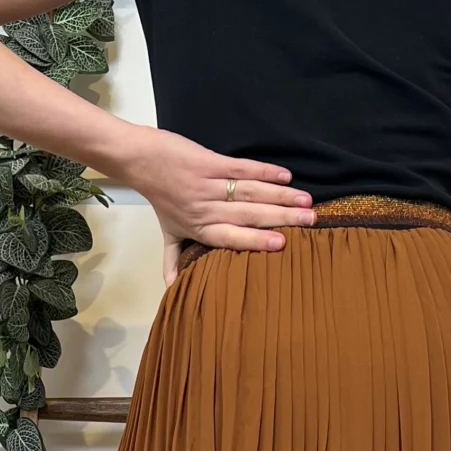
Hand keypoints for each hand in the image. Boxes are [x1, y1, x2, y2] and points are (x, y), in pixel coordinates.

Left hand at [108, 124, 314, 285]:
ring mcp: (207, 185)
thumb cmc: (160, 199)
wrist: (142, 161)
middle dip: (280, 218)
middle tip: (309, 221)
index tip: (282, 245)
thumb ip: (174, 260)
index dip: (257, 240)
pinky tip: (285, 176)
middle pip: (248, 215)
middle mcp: (205, 209)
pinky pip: (241, 168)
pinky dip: (263, 171)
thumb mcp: (168, 234)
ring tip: (305, 201)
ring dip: (279, 196)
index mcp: (200, 230)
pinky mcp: (209, 162)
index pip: (233, 237)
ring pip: (249, 193)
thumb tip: (173, 290)